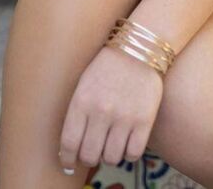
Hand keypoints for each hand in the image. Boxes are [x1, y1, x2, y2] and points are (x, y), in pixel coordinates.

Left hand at [58, 43, 162, 170]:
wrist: (139, 48)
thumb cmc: (108, 67)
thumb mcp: (84, 83)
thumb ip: (77, 113)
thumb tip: (71, 147)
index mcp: (82, 101)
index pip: (69, 143)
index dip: (67, 159)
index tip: (69, 164)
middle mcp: (101, 111)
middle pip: (89, 155)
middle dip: (88, 158)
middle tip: (93, 152)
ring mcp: (124, 117)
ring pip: (111, 158)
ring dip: (109, 155)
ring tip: (111, 144)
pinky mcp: (144, 120)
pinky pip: (133, 154)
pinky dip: (128, 153)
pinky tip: (127, 142)